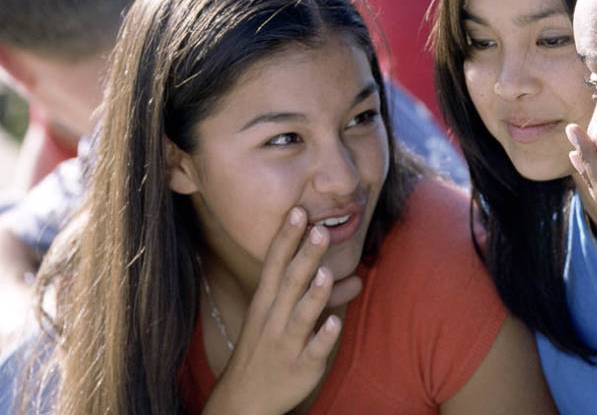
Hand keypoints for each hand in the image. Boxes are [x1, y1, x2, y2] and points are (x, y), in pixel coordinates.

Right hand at [203, 207, 361, 414]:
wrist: (245, 399)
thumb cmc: (266, 346)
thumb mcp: (277, 314)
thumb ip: (309, 290)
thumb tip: (340, 268)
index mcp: (267, 302)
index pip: (275, 264)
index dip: (287, 238)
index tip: (298, 211)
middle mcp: (274, 319)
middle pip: (290, 283)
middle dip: (304, 257)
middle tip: (319, 230)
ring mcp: (286, 343)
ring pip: (301, 316)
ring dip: (315, 295)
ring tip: (328, 273)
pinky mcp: (301, 366)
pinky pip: (313, 351)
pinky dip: (323, 337)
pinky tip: (335, 323)